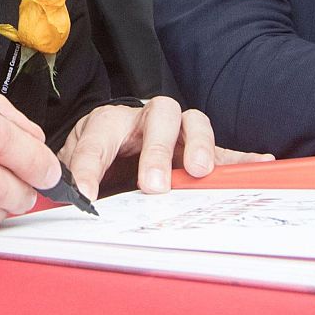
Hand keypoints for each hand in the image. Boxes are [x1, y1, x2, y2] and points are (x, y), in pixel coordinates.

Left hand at [58, 97, 273, 199]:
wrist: (112, 146)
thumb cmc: (97, 156)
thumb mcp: (74, 163)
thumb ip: (68, 176)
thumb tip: (53, 198)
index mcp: (108, 121)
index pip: (99, 137)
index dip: (91, 165)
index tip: (86, 195)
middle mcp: (145, 118)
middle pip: (159, 116)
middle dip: (158, 151)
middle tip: (154, 187)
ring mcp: (177, 131)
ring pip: (192, 121)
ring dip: (198, 145)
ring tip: (200, 172)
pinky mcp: (199, 148)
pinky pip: (225, 149)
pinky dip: (242, 156)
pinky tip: (261, 164)